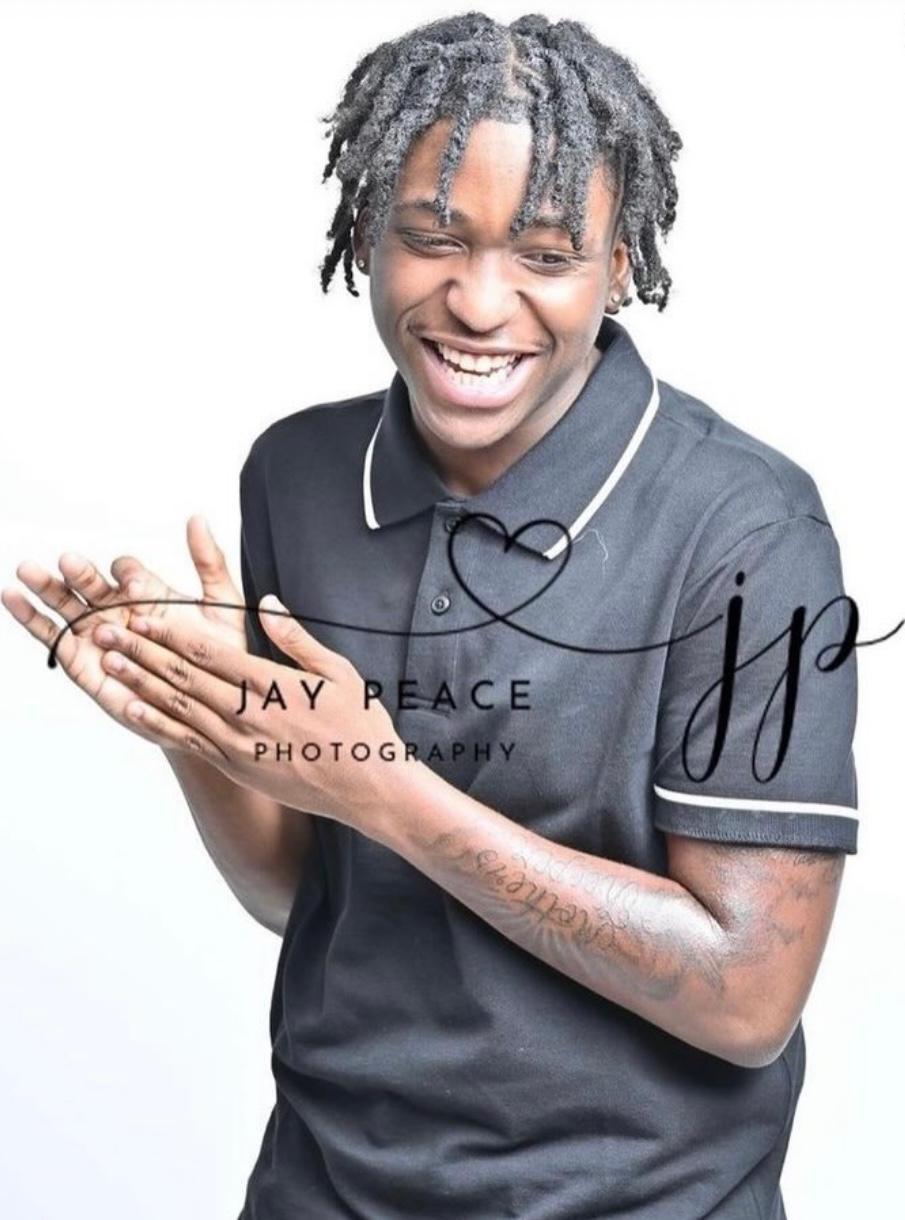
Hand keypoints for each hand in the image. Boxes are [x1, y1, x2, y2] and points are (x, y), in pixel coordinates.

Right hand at [2, 515, 247, 745]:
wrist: (210, 709)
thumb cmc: (216, 660)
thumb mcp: (220, 607)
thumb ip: (209, 563)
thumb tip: (197, 518)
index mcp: (146, 595)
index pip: (128, 571)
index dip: (130, 575)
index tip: (136, 585)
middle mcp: (117, 611)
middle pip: (89, 582)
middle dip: (79, 572)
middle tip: (70, 562)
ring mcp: (97, 635)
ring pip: (65, 604)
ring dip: (46, 587)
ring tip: (28, 570)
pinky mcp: (83, 662)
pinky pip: (52, 637)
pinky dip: (30, 618)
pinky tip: (12, 597)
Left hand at [90, 594, 408, 831]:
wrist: (368, 789)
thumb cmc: (360, 727)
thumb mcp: (340, 672)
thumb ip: (296, 638)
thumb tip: (266, 603)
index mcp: (273, 686)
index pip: (210, 653)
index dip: (171, 632)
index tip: (143, 614)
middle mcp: (249, 716)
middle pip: (184, 677)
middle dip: (142, 651)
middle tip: (106, 631)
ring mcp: (239, 745)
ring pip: (179, 707)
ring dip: (140, 682)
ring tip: (109, 662)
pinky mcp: (236, 768)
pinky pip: (188, 741)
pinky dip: (158, 722)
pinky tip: (133, 707)